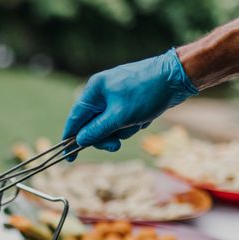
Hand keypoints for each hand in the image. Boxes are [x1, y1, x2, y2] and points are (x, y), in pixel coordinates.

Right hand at [63, 48, 197, 159]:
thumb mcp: (119, 117)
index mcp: (94, 90)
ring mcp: (115, 95)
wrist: (178, 76)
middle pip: (92, 125)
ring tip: (138, 123)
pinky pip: (122, 120)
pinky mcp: (128, 99)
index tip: (69, 157)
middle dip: (106, 136)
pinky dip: (132, 123)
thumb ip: (97, 131)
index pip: (75, 118)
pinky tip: (144, 117)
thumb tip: (80, 141)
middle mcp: (101, 92)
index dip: (71, 138)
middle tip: (116, 145)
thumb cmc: (147, 94)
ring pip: (109, 125)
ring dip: (123, 130)